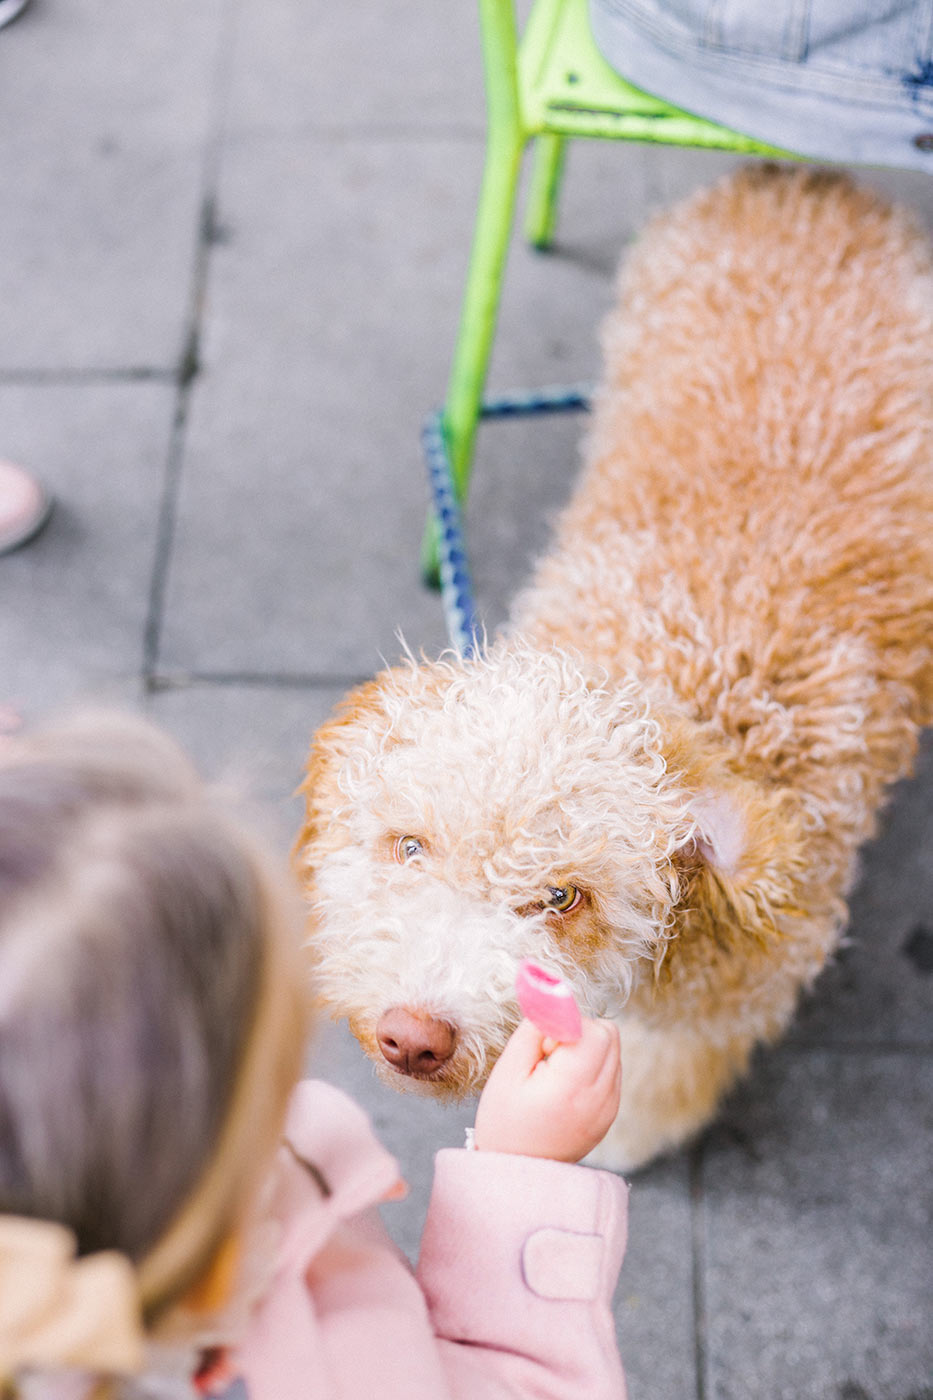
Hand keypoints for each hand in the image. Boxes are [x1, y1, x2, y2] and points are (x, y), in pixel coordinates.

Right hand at [473, 1018, 620, 1161]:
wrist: (518, 1175)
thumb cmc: (505, 1123)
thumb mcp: (507, 1071)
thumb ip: (533, 1030)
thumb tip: (553, 998)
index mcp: (574, 1086)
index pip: (593, 1029)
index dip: (566, 1025)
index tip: (543, 1043)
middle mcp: (601, 1096)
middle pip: (609, 1034)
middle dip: (580, 1031)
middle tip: (548, 1055)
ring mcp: (609, 1107)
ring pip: (613, 1049)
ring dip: (587, 1048)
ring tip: (556, 1072)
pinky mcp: (610, 1113)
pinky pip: (611, 1070)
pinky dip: (592, 1066)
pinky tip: (565, 1086)